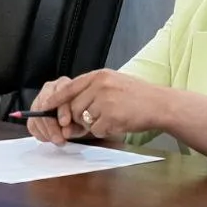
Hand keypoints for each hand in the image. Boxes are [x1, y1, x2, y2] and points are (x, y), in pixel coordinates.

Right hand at [25, 76, 91, 145]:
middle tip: (59, 139)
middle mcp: (51, 87)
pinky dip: (40, 133)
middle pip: (44, 104)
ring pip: (36, 115)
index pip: (60, 94)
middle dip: (51, 125)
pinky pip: (31, 123)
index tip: (64, 123)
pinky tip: (50, 138)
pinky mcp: (33, 110)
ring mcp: (40, 98)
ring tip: (57, 140)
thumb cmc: (81, 116)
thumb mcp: (83, 121)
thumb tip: (65, 133)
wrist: (77, 117)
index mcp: (66, 84)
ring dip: (46, 131)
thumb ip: (75, 127)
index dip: (62, 110)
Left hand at [43, 68, 165, 138]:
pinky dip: (104, 131)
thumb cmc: (138, 96)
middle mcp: (100, 86)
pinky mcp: (111, 117)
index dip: (56, 99)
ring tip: (111, 118)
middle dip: (80, 117)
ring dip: (94, 124)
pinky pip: (96, 130)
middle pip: (74, 107)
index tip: (45, 107)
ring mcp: (105, 101)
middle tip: (96, 118)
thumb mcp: (114, 82)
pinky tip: (117, 124)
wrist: (160, 104)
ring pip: (84, 119)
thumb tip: (71, 105)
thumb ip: (93, 90)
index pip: (70, 86)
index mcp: (100, 76)